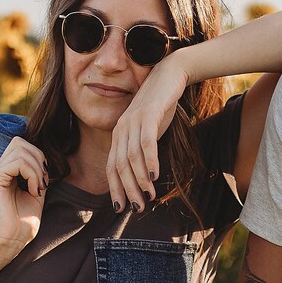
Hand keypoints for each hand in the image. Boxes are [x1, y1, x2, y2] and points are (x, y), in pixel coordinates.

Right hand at [0, 136, 47, 263]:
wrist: (11, 240)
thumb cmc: (23, 221)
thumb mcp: (37, 190)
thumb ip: (38, 173)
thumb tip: (44, 158)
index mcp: (7, 171)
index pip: (21, 145)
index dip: (38, 156)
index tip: (44, 178)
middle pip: (20, 142)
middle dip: (38, 157)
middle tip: (42, 181)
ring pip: (20, 149)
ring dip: (37, 168)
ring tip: (38, 188)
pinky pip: (18, 162)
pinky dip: (32, 174)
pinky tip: (33, 191)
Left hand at [107, 55, 189, 212]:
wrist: (170, 74)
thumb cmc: (161, 104)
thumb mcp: (148, 128)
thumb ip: (143, 147)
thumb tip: (144, 175)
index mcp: (119, 134)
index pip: (112, 167)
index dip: (115, 189)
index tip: (121, 207)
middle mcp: (121, 129)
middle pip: (120, 166)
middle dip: (128, 190)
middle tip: (137, 208)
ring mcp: (133, 121)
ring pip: (132, 158)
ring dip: (139, 180)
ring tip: (148, 196)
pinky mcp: (147, 114)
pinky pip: (145, 143)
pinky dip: (149, 162)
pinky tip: (153, 176)